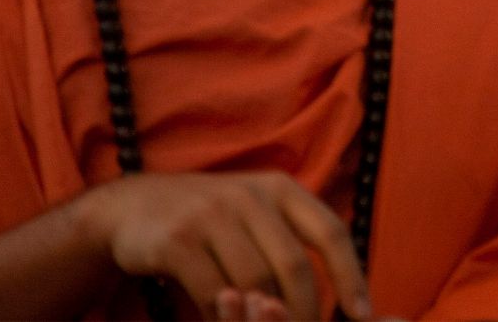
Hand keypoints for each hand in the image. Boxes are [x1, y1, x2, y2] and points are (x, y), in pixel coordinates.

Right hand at [78, 171, 369, 320]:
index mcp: (281, 188)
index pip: (331, 231)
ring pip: (255, 282)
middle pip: (294, 265)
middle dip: (305, 310)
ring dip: (263, 318)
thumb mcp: (258, 213)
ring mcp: (212, 216)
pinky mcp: (178, 241)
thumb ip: (294, 241)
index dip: (351, 275)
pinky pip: (213, 292)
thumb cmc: (213, 220)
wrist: (135, 206)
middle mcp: (251, 196)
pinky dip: (224, 318)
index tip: (361, 315)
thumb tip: (347, 293)